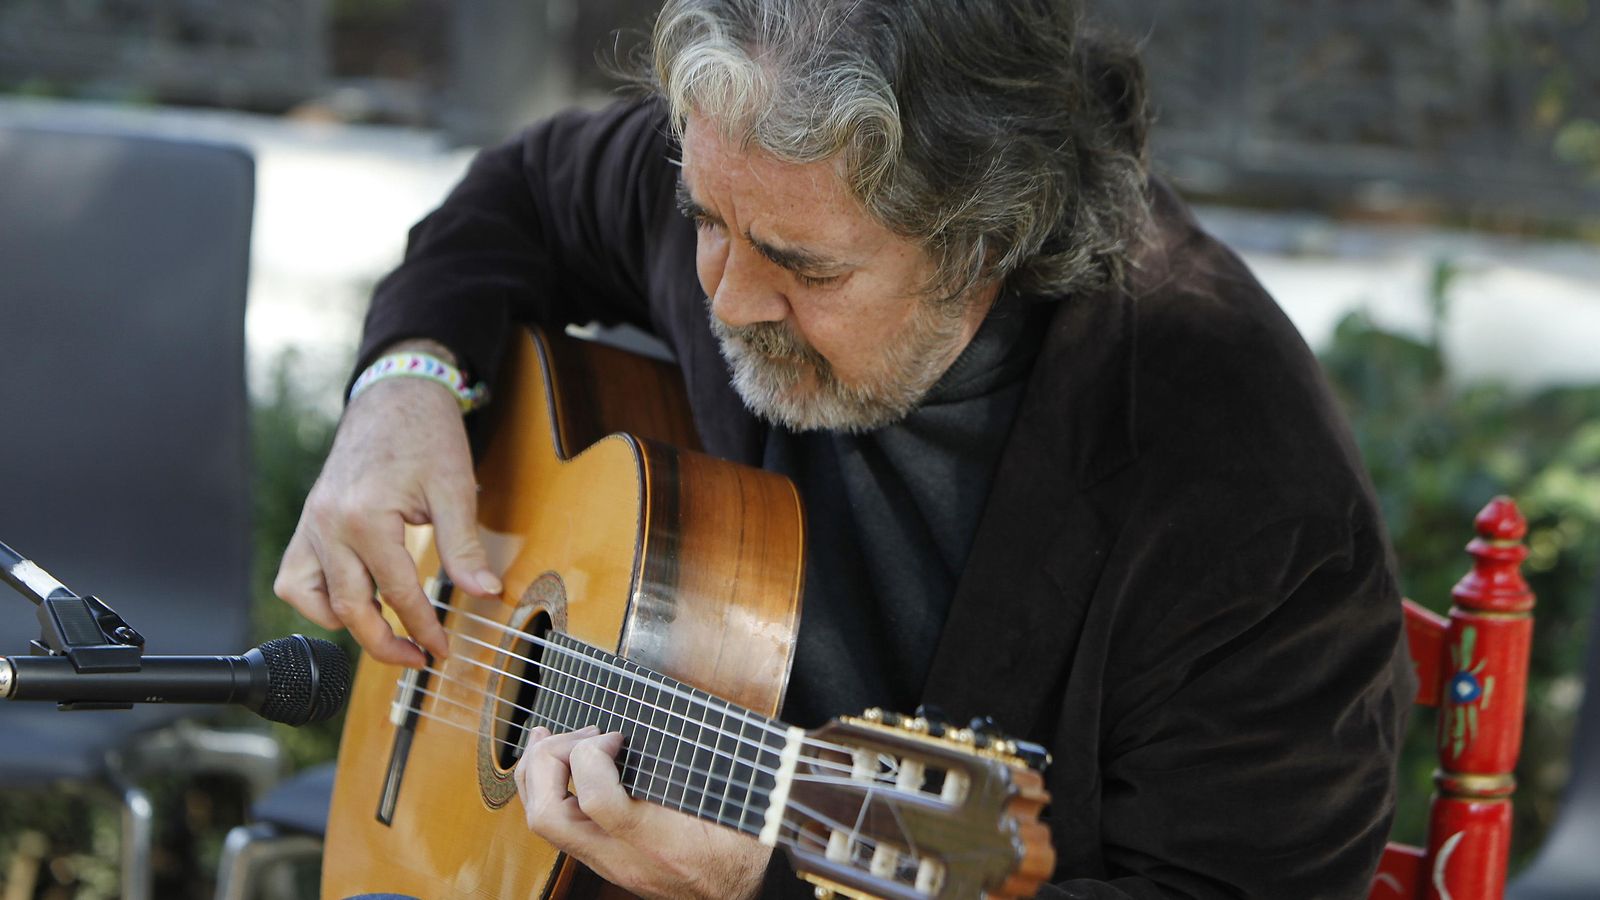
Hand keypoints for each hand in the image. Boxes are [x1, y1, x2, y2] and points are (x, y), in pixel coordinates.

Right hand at [273, 353, 499, 666]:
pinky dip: (316, 601)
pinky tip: (349, 605)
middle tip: (418, 659)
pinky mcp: (308, 523)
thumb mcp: (455, 489)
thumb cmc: (426, 435)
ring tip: (386, 636)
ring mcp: (311, 525)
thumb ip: (465, 547)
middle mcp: (328, 526)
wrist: (394, 396)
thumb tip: (485, 593)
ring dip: (347, 626)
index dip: (424, 629)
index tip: (443, 651)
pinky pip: (295, 578)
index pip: (398, 594)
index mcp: (365, 518)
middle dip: (385, 644)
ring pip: (312, 600)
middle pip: (350, 609)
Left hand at [516, 726, 770, 899]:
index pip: (598, 801)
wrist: (730, 898)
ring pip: (541, 823)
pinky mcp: (600, 859)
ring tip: (555, 738)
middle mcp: (621, 857)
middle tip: (585, 736)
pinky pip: (552, 826)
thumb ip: (712, 766)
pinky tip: (559, 762)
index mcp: (659, 841)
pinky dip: (545, 787)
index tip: (617, 737)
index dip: (594, 755)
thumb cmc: (741, 852)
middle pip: (548, 816)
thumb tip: (684, 720)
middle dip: (551, 760)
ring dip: (538, 772)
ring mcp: (604, 862)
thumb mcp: (740, 806)